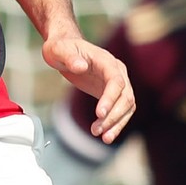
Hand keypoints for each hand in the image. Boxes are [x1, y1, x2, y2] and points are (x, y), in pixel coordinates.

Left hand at [41, 24, 133, 143]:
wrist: (65, 49)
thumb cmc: (61, 48)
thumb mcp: (58, 50)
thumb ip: (69, 58)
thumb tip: (80, 66)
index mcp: (106, 60)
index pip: (115, 80)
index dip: (110, 98)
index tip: (100, 113)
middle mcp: (117, 71)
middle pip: (125, 96)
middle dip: (113, 116)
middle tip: (97, 130)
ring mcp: (117, 83)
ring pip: (127, 106)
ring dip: (116, 123)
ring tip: (102, 137)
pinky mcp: (112, 93)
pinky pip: (120, 110)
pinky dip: (115, 124)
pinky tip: (105, 135)